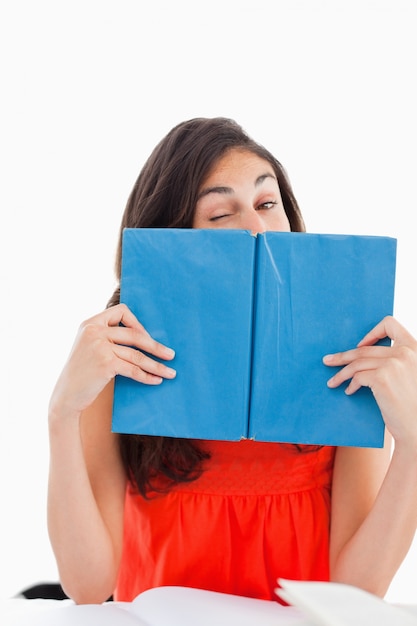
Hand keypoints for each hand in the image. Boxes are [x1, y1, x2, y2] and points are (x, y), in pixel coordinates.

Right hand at [49, 304, 175, 418]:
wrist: (66, 395)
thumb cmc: (82, 373)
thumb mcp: (89, 347)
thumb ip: (107, 337)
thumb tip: (143, 337)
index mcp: (90, 323)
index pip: (121, 311)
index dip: (137, 323)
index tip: (147, 338)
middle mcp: (94, 331)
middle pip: (135, 335)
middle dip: (156, 346)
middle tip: (171, 355)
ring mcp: (99, 347)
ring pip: (137, 355)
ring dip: (157, 365)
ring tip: (170, 373)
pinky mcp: (105, 364)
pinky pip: (134, 369)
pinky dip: (147, 376)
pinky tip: (156, 381)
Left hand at [323, 316, 416, 445]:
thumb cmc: (413, 408)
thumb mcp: (412, 377)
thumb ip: (398, 363)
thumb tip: (366, 357)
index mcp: (415, 349)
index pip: (392, 325)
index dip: (373, 332)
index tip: (360, 345)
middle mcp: (406, 353)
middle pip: (365, 349)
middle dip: (343, 356)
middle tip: (328, 361)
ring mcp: (394, 364)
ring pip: (357, 363)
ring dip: (341, 373)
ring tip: (332, 381)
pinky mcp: (382, 378)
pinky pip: (357, 377)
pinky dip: (350, 384)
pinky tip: (348, 391)